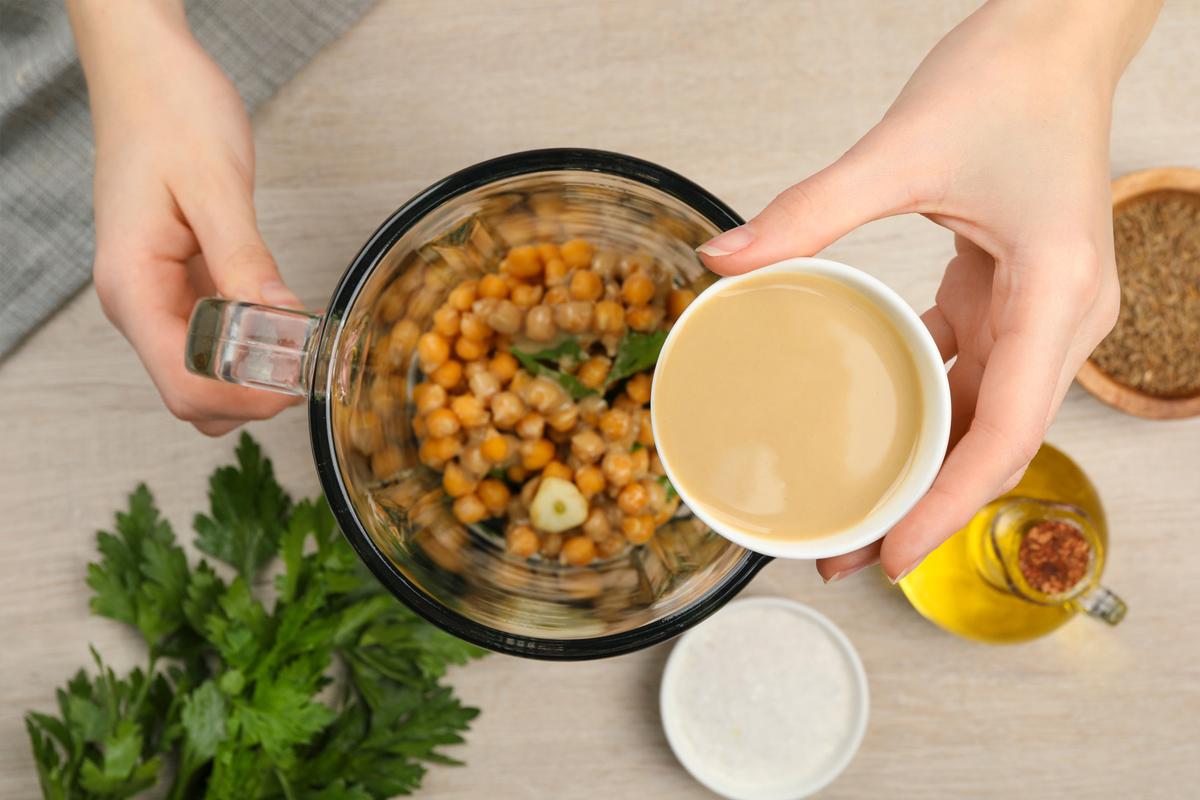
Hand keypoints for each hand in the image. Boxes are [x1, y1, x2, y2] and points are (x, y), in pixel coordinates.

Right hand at [69, 0, 301, 435]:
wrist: (146, 72)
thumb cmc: (169, 113)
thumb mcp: (216, 186)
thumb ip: (245, 261)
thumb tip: (280, 322)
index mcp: (133, 286)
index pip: (183, 383)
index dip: (244, 399)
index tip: (299, 385)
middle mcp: (138, 301)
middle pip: (192, 394)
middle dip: (252, 396)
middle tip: (312, 367)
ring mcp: (158, 296)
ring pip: (204, 374)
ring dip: (254, 377)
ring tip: (305, 345)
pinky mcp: (182, 283)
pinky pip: (216, 338)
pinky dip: (252, 345)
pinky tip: (288, 324)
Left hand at [697, 0, 1159, 580]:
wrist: (1056, 36)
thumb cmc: (1008, 80)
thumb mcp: (900, 148)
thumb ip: (810, 211)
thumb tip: (723, 260)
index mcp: (1056, 295)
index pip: (1007, 430)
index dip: (948, 505)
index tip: (891, 552)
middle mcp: (1061, 318)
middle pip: (995, 442)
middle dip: (925, 505)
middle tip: (848, 553)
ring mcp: (1040, 311)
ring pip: (984, 415)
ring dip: (923, 467)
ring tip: (855, 510)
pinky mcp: (1013, 294)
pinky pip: (972, 371)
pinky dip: (926, 407)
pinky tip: (874, 430)